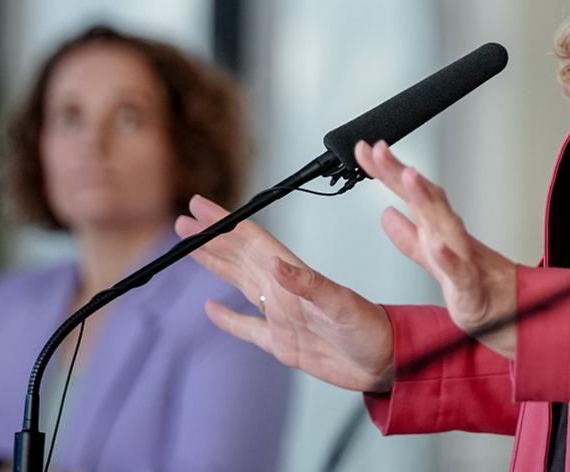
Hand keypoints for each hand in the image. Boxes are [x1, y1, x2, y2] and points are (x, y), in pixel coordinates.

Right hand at [177, 194, 394, 391]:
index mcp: (297, 277)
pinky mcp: (282, 342)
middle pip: (241, 257)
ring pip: (240, 283)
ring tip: (192, 248)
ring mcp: (282, 316)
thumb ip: (310, 285)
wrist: (385, 363)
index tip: (201, 207)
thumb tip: (275, 264)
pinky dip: (227, 318)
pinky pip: (248, 327)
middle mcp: (285, 291)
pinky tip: (210, 308)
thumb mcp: (343, 306)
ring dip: (216, 265)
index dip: (227, 224)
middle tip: (184, 221)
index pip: (255, 242)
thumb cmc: (373, 331)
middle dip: (212, 239)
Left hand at [356, 140, 521, 357]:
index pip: (408, 194)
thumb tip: (386, 214)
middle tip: (382, 150)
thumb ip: (407, 237)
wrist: (504, 309)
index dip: (386, 172)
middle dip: (401, 173)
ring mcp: (461, 256)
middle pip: (424, 198)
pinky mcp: (468, 284)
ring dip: (426, 199)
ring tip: (409, 176)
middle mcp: (449, 235)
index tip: (366, 150)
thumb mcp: (430, 259)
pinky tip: (435, 243)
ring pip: (442, 223)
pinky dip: (447, 256)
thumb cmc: (472, 281)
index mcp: (436, 228)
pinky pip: (456, 269)